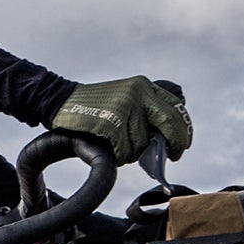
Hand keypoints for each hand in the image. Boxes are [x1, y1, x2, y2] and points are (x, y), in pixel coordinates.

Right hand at [49, 75, 193, 161]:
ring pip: (143, 142)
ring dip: (134, 153)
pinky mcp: (110, 122)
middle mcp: (138, 92)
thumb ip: (147, 109)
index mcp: (144, 86)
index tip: (181, 145)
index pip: (176, 108)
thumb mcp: (125, 97)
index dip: (183, 130)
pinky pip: (125, 149)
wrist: (60, 101)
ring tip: (121, 148)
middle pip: (170, 124)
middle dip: (174, 144)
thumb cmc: (94, 106)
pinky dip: (119, 155)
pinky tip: (111, 149)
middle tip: (171, 156)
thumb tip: (169, 136)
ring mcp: (124, 106)